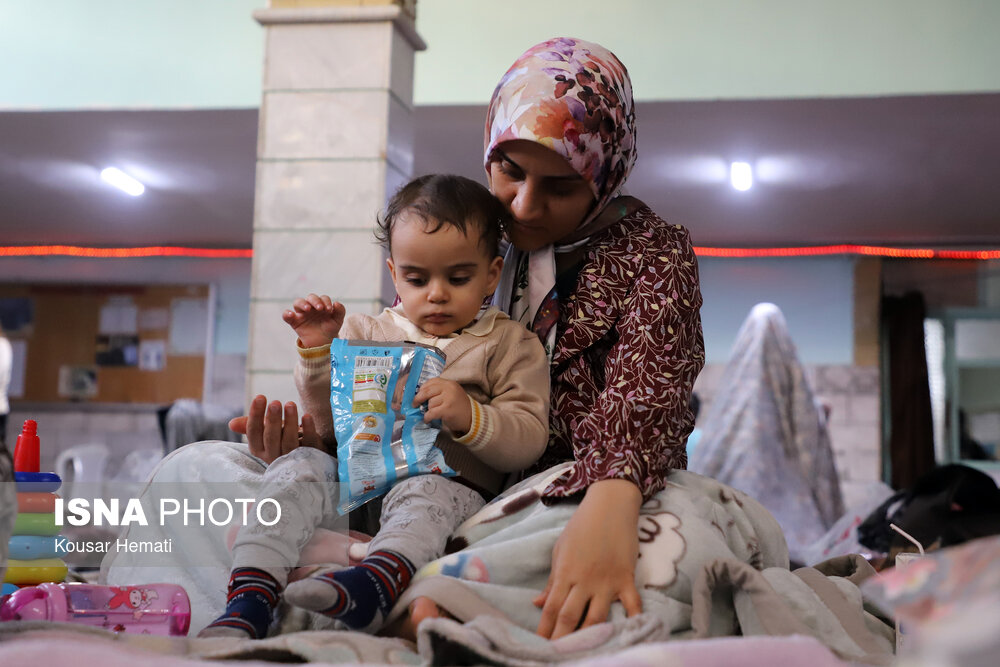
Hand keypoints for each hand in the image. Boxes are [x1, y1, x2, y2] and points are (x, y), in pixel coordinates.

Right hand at [228, 395, 321, 464]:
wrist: (307, 456)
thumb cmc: (282, 439)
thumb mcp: (266, 431)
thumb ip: (252, 426)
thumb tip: (231, 423)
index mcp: (260, 449)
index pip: (254, 433)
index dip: (255, 416)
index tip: (260, 397)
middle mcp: (274, 456)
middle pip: (271, 438)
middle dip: (272, 420)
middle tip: (275, 402)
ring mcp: (292, 458)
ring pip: (289, 441)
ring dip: (289, 422)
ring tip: (290, 404)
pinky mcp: (310, 456)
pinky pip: (309, 443)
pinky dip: (308, 430)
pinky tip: (306, 416)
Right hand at [282, 293, 345, 347]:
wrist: (323, 343)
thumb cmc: (330, 329)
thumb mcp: (337, 321)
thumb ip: (340, 311)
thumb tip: (336, 303)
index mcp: (322, 305)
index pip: (323, 298)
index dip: (326, 301)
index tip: (329, 309)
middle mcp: (311, 307)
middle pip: (310, 297)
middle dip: (315, 300)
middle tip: (320, 308)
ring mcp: (302, 314)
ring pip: (298, 302)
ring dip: (302, 303)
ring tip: (307, 309)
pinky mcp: (294, 322)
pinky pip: (286, 315)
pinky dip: (287, 314)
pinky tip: (291, 315)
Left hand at [412, 378, 471, 434]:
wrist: (472, 418)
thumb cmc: (459, 407)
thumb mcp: (451, 394)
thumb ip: (439, 391)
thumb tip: (420, 395)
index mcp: (449, 383)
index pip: (431, 382)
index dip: (422, 389)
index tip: (418, 395)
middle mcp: (449, 388)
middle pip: (427, 391)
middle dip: (418, 398)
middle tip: (414, 404)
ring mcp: (448, 398)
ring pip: (430, 403)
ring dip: (427, 410)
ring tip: (431, 413)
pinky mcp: (447, 409)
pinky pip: (431, 412)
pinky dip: (427, 417)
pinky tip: (428, 419)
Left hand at [534, 479, 642, 638]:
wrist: (610, 505)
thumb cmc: (581, 526)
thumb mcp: (560, 550)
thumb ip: (552, 580)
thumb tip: (537, 603)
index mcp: (565, 573)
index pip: (551, 608)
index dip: (545, 629)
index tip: (539, 645)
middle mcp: (584, 580)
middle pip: (570, 616)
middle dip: (562, 638)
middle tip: (556, 655)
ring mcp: (607, 581)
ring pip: (596, 616)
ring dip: (589, 635)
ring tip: (584, 652)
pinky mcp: (626, 577)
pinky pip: (631, 603)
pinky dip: (632, 619)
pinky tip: (629, 633)